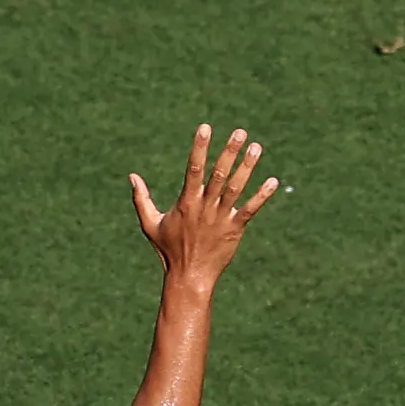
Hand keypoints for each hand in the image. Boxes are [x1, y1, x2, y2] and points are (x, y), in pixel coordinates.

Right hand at [129, 124, 278, 292]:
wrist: (188, 277)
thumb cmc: (169, 251)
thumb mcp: (150, 224)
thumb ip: (142, 199)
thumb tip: (131, 176)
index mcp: (186, 202)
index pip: (193, 169)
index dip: (199, 147)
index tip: (205, 128)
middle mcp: (204, 207)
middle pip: (219, 174)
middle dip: (229, 152)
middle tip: (240, 132)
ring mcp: (220, 218)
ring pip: (236, 188)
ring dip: (247, 167)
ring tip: (256, 147)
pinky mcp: (234, 229)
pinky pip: (250, 210)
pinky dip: (261, 196)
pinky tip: (273, 182)